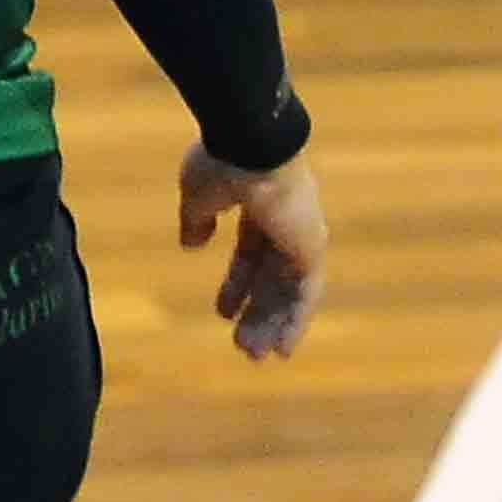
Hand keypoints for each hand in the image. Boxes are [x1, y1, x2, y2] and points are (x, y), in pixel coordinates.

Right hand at [179, 145, 328, 360]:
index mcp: (259, 207)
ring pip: (288, 292)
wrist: (250, 144)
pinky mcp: (310, 250)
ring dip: (272, 324)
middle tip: (242, 346)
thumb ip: (196, 220)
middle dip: (256, 312)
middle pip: (271, 279)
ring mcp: (302, 238)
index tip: (221, 311)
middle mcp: (286, 225)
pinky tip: (283, 349)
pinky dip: (295, 322)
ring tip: (254, 356)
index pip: (251, 253)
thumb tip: (190, 244)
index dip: (236, 284)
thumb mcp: (197, 195)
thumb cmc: (222, 162)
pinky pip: (306, 295)